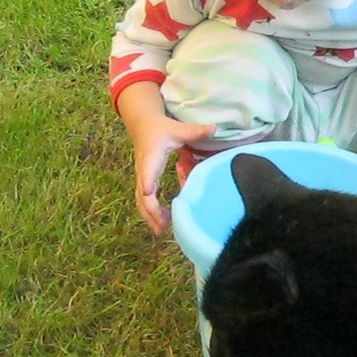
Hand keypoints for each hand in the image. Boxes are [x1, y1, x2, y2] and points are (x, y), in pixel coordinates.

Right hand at [129, 115, 214, 234]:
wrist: (142, 126)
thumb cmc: (161, 128)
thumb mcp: (177, 129)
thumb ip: (195, 131)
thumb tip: (215, 128)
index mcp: (151, 156)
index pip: (148, 170)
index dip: (147, 181)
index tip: (148, 192)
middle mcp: (143, 169)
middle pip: (142, 194)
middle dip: (151, 210)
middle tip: (163, 226)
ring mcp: (142, 177)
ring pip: (141, 200)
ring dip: (150, 216)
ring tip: (162, 230)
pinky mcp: (144, 181)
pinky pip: (144, 200)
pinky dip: (151, 213)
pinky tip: (162, 223)